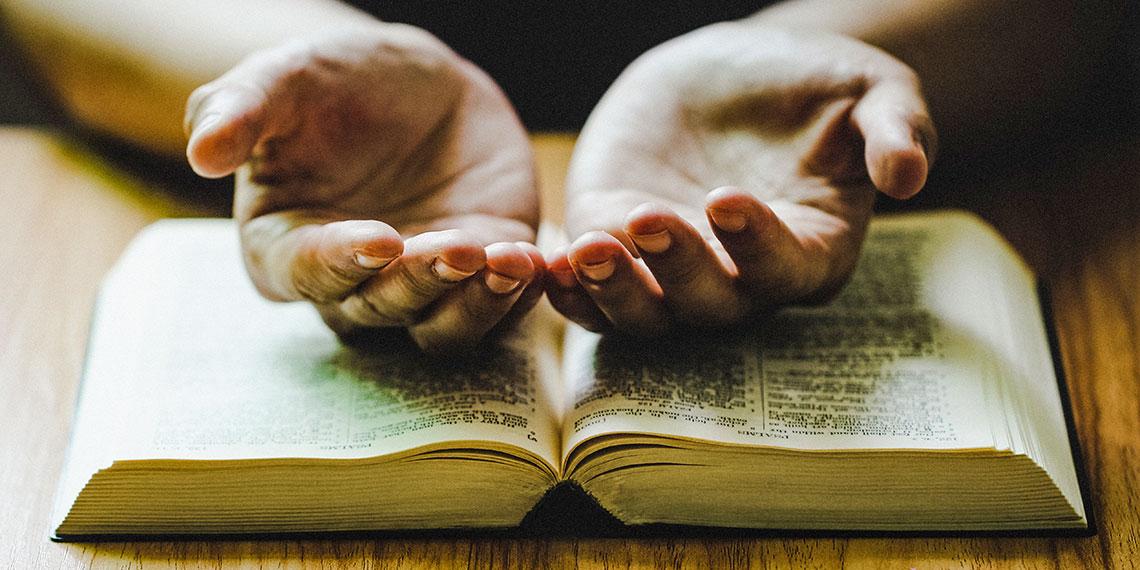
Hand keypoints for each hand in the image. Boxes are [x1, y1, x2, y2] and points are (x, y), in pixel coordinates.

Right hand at [184, 25, 542, 352]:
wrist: (416, 83)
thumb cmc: (335, 83)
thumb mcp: (285, 78)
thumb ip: (241, 110)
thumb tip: (201, 152)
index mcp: (284, 247)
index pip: (303, 272)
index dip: (339, 262)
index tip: (378, 237)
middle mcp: (350, 284)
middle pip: (378, 310)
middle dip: (417, 284)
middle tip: (455, 248)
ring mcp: (418, 288)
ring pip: (441, 328)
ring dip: (475, 304)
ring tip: (508, 260)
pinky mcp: (478, 279)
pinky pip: (498, 308)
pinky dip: (518, 294)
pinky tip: (536, 262)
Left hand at [546, 23, 935, 334]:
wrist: (735, 69)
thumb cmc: (815, 84)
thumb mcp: (871, 89)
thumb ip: (896, 128)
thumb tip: (909, 175)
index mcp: (809, 250)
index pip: (787, 270)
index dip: (758, 246)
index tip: (728, 200)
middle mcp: (739, 278)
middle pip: (710, 306)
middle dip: (679, 272)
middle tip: (650, 221)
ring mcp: (671, 270)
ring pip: (643, 313)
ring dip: (613, 293)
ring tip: (585, 250)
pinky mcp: (616, 243)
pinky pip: (590, 290)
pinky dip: (567, 288)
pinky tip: (544, 265)